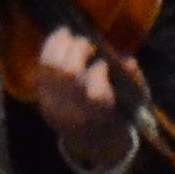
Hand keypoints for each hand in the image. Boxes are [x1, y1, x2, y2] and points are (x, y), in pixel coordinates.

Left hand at [33, 24, 134, 173]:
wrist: (92, 139)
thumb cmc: (116, 114)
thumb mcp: (132, 102)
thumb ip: (133, 82)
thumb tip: (129, 61)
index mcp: (99, 117)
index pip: (98, 95)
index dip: (100, 72)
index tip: (105, 63)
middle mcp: (73, 112)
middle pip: (69, 74)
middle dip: (78, 51)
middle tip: (87, 42)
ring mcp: (54, 104)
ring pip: (51, 67)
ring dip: (60, 44)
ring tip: (70, 34)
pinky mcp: (41, 97)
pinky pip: (41, 67)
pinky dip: (50, 48)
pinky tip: (60, 37)